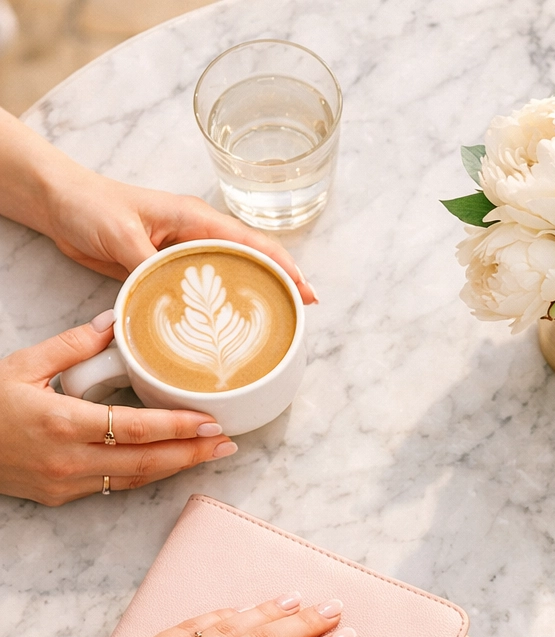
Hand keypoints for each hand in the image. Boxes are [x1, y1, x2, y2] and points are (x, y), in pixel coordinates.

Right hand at [0, 311, 235, 504]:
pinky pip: (116, 486)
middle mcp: (70, 459)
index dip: (178, 428)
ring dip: (177, 467)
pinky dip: (148, 474)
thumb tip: (114, 322)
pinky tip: (172, 462)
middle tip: (228, 442)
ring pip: (136, 479)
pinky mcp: (63, 496)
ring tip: (212, 453)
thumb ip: (72, 345)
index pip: (135, 428)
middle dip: (193, 453)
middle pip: (147, 462)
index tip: (212, 422)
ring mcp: (67, 483)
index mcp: (62, 423)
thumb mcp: (23, 364)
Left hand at [45, 165, 317, 303]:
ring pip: (232, 275)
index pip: (250, 243)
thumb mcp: (122, 235)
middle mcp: (197, 235)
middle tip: (302, 313)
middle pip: (252, 260)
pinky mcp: (170, 269)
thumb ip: (151, 264)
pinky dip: (222, 304)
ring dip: (254, 295)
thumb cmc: (91, 207)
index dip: (281, 266)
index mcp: (195, 218)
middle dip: (280, 283)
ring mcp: (185, 252)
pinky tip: (228, 324)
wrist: (61, 206)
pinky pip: (205, 289)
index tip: (304, 290)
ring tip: (276, 321)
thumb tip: (177, 296)